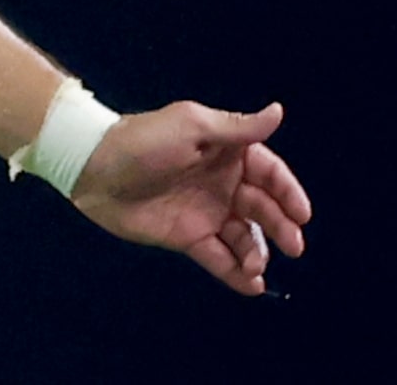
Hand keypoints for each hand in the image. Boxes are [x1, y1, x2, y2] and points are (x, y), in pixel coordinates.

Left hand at [71, 100, 311, 296]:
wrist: (93, 168)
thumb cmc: (144, 141)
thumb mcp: (192, 127)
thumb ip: (237, 128)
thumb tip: (278, 112)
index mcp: (225, 152)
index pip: (268, 172)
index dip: (288, 192)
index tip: (303, 214)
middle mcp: (221, 183)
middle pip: (262, 208)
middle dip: (281, 227)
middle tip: (293, 246)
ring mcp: (205, 212)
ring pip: (244, 237)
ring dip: (257, 253)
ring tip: (257, 267)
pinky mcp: (187, 237)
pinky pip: (218, 257)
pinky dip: (235, 272)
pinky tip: (249, 284)